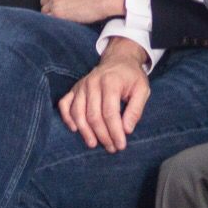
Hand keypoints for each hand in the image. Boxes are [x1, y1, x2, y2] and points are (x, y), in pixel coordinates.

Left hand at [41, 0, 126, 23]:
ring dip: (55, 16)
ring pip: (46, 12)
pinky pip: (51, 21)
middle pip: (45, 0)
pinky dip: (58, 24)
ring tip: (70, 19)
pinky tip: (70, 23)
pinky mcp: (58, 12)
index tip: (67, 3)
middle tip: (67, 12)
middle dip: (53, 6)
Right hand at [58, 37, 150, 152]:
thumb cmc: (131, 77)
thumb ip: (136, 109)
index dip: (115, 131)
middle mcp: (93, 83)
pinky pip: (65, 104)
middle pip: (93, 116)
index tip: (121, 145)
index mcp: (110, 82)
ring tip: (94, 144)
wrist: (118, 59)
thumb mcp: (142, 89)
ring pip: (78, 113)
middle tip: (112, 148)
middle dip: (102, 135)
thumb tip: (127, 130)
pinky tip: (75, 129)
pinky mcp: (75, 88)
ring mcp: (81, 86)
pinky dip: (67, 118)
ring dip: (85, 132)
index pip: (110, 113)